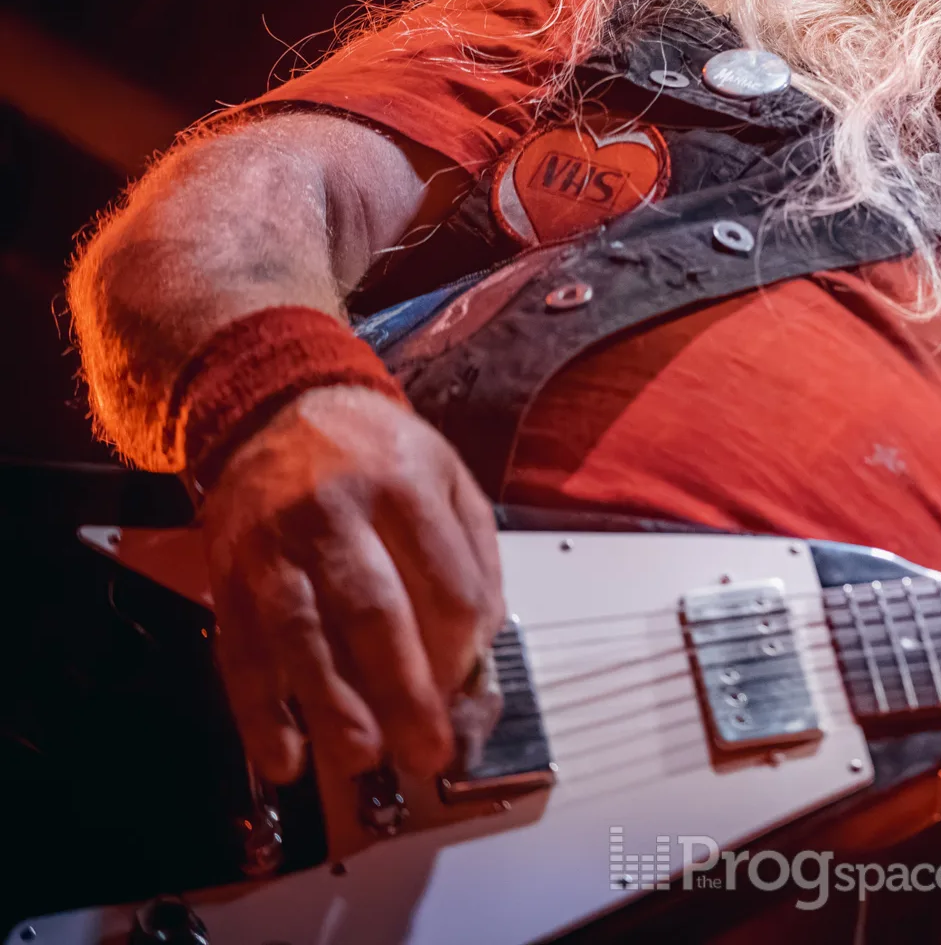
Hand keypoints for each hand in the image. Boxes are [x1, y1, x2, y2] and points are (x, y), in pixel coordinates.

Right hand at [200, 384, 503, 783]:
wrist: (275, 408)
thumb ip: (472, 556)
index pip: (445, 581)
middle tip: (426, 753)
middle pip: (373, 611)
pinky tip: (284, 755)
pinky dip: (259, 710)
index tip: (468, 686)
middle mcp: (336, 515)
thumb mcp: (448, 477)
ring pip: (302, 635)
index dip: (463, 644)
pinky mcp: (231, 576)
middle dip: (403, 691)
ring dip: (330, 707)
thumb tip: (480, 648)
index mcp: (405, 487)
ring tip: (360, 761)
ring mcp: (276, 548)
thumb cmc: (377, 454)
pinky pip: (242, 652)